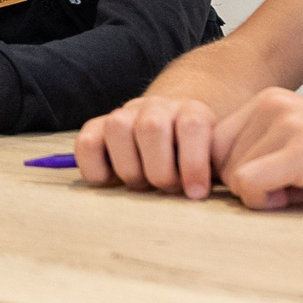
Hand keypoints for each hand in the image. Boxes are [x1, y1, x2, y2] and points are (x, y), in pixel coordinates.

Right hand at [76, 95, 219, 198]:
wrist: (173, 131)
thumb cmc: (196, 159)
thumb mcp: (215, 161)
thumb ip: (215, 172)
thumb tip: (209, 194)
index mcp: (191, 112)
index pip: (191, 125)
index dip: (193, 161)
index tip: (196, 193)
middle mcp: (156, 107)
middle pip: (151, 126)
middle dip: (159, 169)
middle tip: (166, 188)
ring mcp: (125, 115)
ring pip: (118, 127)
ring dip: (129, 167)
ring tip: (140, 184)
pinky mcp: (97, 128)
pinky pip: (86, 142)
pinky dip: (95, 167)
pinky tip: (110, 180)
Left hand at [211, 88, 302, 213]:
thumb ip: (261, 150)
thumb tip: (212, 180)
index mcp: (270, 100)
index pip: (215, 144)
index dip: (239, 174)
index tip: (276, 182)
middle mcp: (272, 104)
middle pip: (218, 161)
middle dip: (249, 185)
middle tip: (297, 187)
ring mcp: (286, 124)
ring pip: (232, 177)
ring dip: (267, 196)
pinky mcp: (301, 151)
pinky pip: (249, 187)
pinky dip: (270, 203)